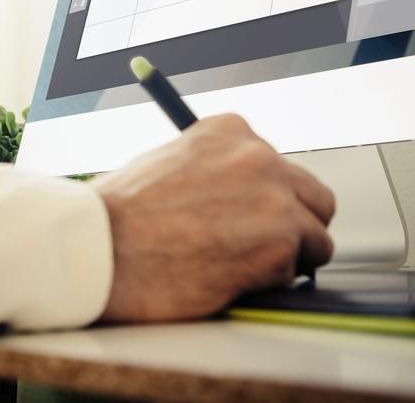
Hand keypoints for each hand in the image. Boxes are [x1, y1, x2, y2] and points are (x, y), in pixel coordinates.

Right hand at [92, 114, 334, 321]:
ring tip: (238, 268)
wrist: (98, 248)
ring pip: (316, 237)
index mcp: (231, 130)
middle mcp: (259, 156)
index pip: (277, 166)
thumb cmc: (119, 216)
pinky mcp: (278, 245)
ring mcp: (274, 199)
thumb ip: (214, 173)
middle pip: (313, 197)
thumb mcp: (170, 163)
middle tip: (258, 249)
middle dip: (292, 226)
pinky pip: (297, 271)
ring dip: (286, 258)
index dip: (265, 200)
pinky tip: (230, 280)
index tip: (248, 219)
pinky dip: (272, 283)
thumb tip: (241, 199)